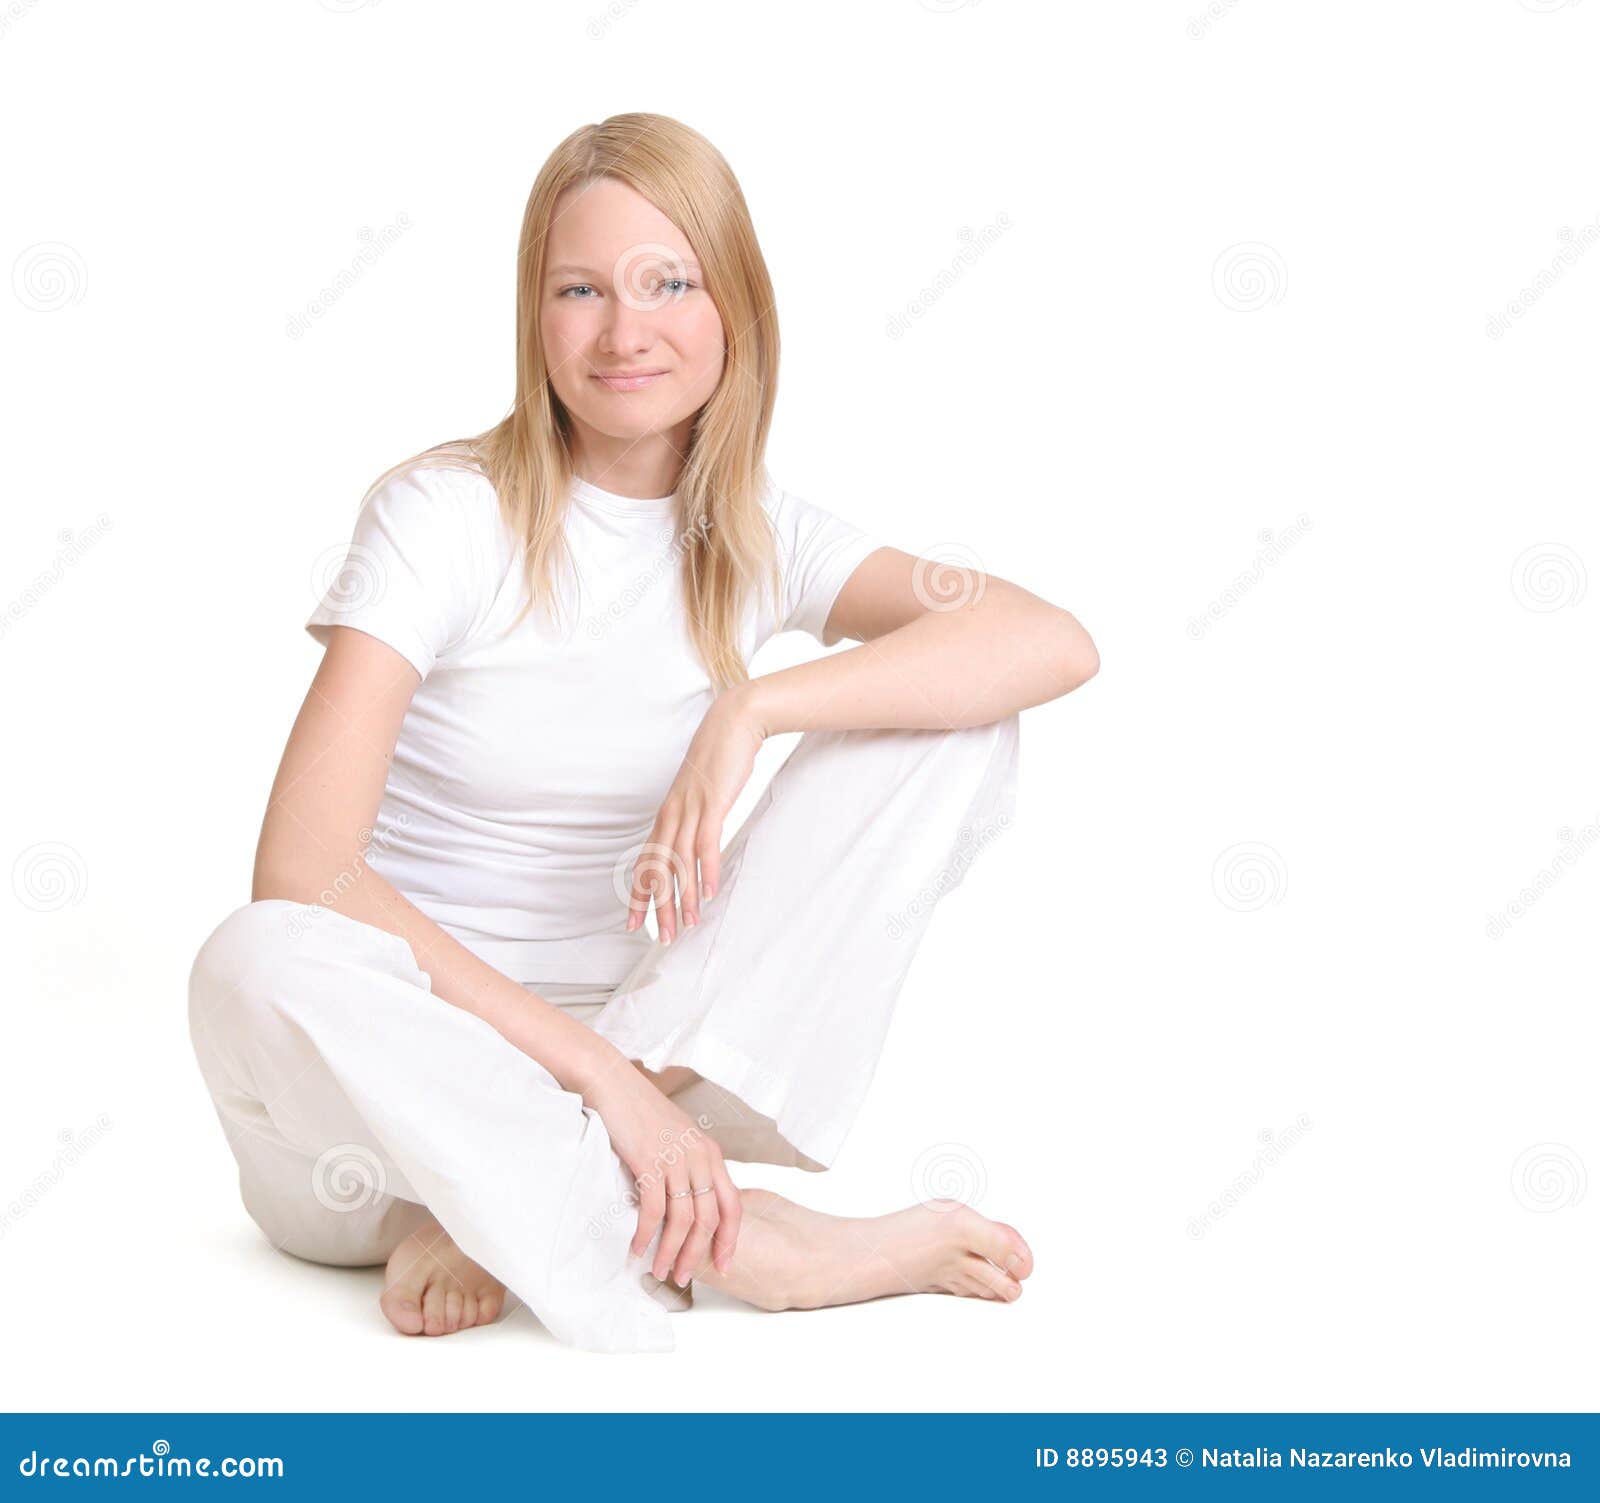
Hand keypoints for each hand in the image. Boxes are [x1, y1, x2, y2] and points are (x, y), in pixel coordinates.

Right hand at [582, 1057, 740, 1281]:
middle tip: (683, 1277)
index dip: (730, 1239)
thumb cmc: (641, 1111)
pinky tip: (638, 1249)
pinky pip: (653, 1210)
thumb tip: (688, 1202)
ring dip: (672, 1252)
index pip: (732, 1204)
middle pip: (709, 1218)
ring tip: (660, 1271)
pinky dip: (646, 1234)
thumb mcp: (678, 1136)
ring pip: (683, 1220)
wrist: (613, 1084)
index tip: (723, 1264)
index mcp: (711, 1152)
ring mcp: (675, 1159)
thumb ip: (690, 1165)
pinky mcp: (649, 1161)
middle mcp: (699, 1156)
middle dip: (698, 1254)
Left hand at [627, 683, 765, 942]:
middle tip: (660, 937)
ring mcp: (689, 809)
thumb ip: (695, 818)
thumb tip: (696, 843)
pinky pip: (705, 843)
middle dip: (658, 907)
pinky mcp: (711, 802)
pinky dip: (706, 870)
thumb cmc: (720, 758)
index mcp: (667, 814)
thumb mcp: (701, 793)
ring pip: (678, 862)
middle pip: (658, 869)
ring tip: (687, 925)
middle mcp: (671, 814)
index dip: (639, 895)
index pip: (646, 862)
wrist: (733, 722)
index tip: (633, 923)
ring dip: (683, 897)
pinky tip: (710, 893)